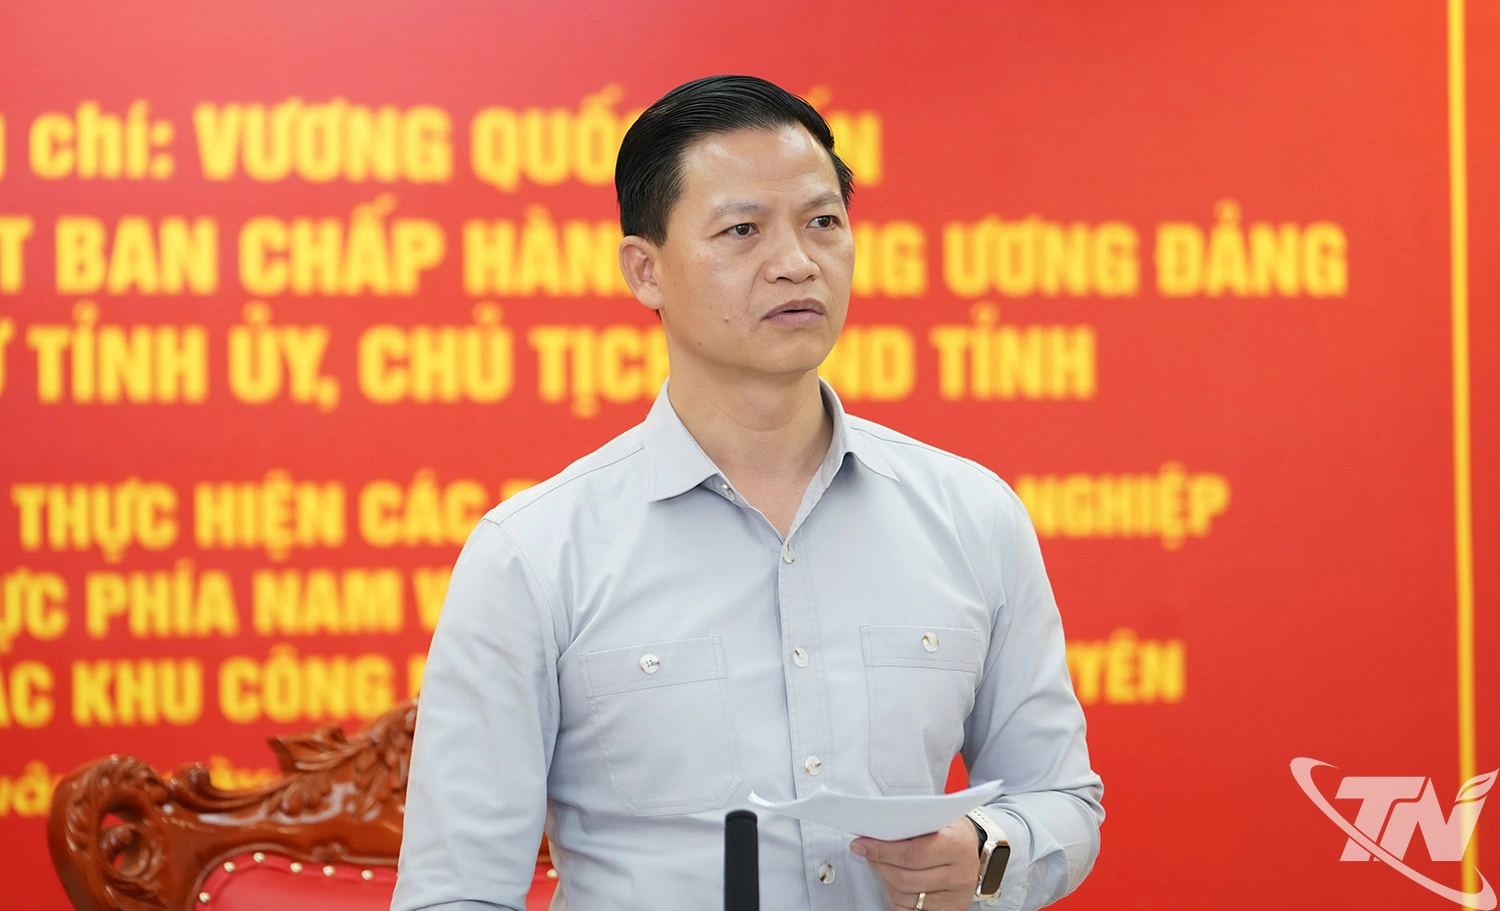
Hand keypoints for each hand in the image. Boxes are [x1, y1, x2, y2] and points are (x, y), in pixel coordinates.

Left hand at [850, 817, 979, 910]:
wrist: (975, 849)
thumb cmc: (952, 832)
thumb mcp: (939, 818)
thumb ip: (912, 822)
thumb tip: (876, 831)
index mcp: (956, 845)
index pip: (912, 854)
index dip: (882, 851)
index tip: (862, 845)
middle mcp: (960, 873)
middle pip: (906, 878)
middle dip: (880, 865)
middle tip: (868, 853)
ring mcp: (956, 895)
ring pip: (906, 897)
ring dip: (886, 881)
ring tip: (883, 866)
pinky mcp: (950, 910)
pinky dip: (898, 899)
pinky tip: (894, 884)